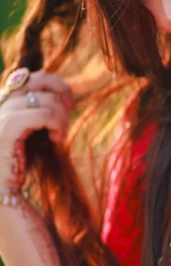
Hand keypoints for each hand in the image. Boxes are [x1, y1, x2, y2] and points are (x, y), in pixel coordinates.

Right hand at [0, 69, 73, 191]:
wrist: (1, 190)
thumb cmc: (18, 163)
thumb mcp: (30, 130)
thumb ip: (38, 110)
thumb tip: (59, 93)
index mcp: (2, 102)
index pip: (31, 75)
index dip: (54, 83)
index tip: (67, 104)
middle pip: (39, 79)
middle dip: (62, 91)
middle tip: (70, 110)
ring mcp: (0, 115)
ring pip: (46, 99)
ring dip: (62, 117)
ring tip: (59, 136)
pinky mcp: (6, 129)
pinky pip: (43, 114)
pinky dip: (57, 124)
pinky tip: (56, 139)